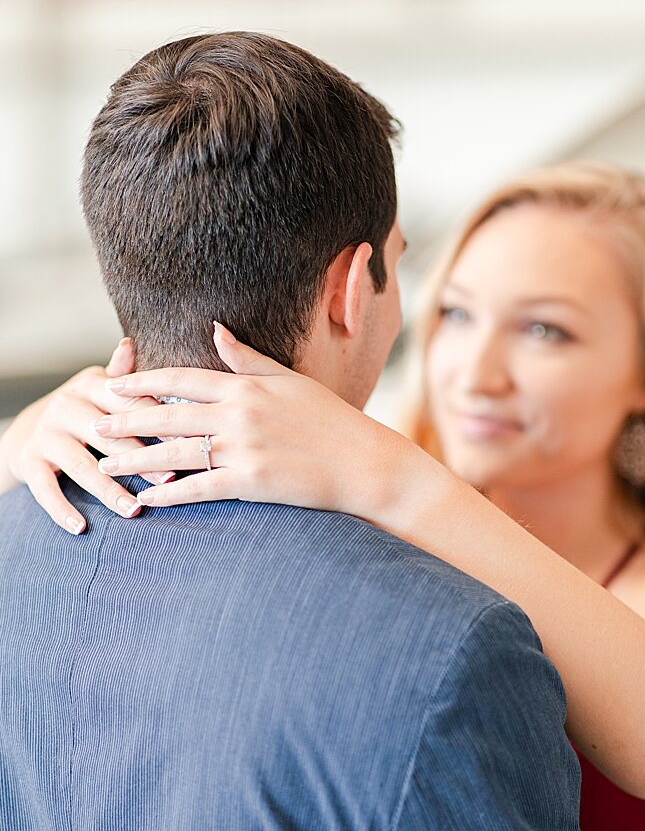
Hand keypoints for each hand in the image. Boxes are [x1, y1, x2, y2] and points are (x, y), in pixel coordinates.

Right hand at [0, 339, 173, 532]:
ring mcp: (45, 434)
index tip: (193, 440)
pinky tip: (82, 528)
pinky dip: (62, 510)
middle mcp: (66, 406)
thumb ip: (124, 375)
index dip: (162, 422)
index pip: (131, 403)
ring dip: (110, 491)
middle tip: (173, 479)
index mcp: (92, 386)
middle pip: (110, 436)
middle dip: (143, 459)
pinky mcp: (28, 461)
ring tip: (135, 511)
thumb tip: (131, 344)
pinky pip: (46, 489)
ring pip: (82, 466)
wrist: (31, 425)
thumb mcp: (103, 387)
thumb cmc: (89, 408)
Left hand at [91, 323, 406, 514]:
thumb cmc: (333, 421)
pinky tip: (147, 500)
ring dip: (134, 460)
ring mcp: (243, 449)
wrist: (365, 463)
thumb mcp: (292, 382)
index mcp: (246, 387)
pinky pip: (198, 489)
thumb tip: (216, 331)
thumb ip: (249, 360)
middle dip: (125, 421)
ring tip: (106, 464)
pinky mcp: (250, 483)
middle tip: (94, 425)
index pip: (182, 380)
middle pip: (166, 416)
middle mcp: (238, 415)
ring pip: (173, 454)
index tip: (115, 385)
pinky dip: (169, 495)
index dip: (143, 383)